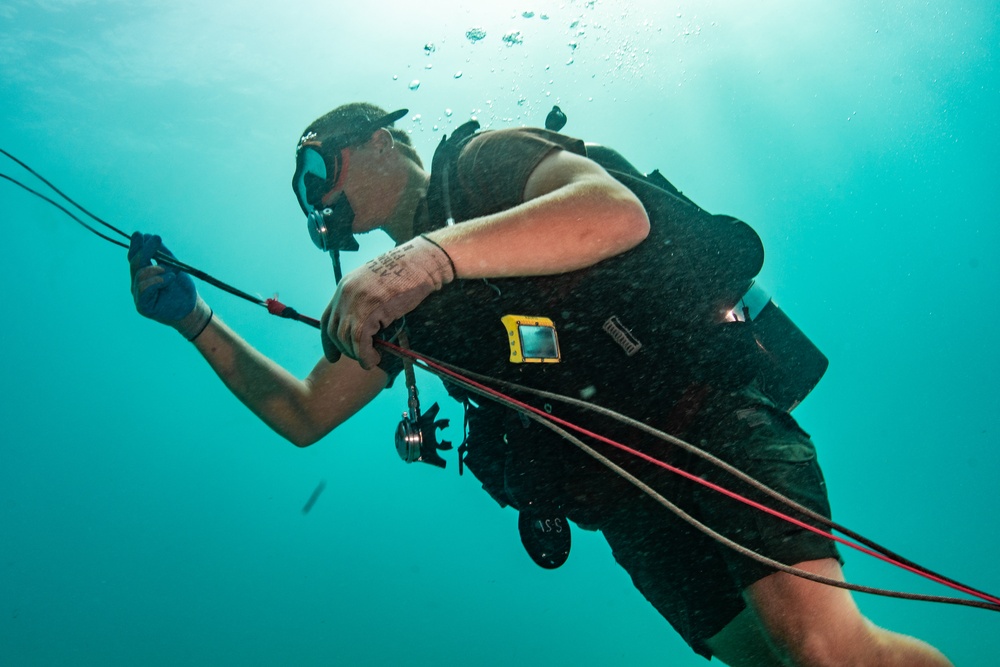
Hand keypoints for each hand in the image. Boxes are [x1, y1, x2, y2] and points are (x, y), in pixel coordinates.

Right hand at [128, 232, 212, 339]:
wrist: (192, 309)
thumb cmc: (183, 289)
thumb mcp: (174, 267)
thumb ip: (162, 254)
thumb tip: (149, 236)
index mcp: (143, 275)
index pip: (134, 258)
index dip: (135, 246)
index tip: (139, 234)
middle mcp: (137, 284)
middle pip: (135, 263)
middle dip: (146, 250)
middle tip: (157, 239)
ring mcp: (138, 296)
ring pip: (139, 275)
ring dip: (156, 270)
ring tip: (170, 273)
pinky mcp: (142, 306)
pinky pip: (143, 288)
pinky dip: (157, 280)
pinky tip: (169, 279)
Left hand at [323, 236, 454, 368]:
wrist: (421, 262)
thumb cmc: (407, 273)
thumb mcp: (377, 285)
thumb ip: (365, 302)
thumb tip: (365, 329)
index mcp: (345, 286)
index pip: (327, 319)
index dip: (328, 341)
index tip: (333, 356)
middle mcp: (345, 293)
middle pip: (334, 331)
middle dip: (345, 350)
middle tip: (360, 359)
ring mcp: (356, 301)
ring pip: (346, 338)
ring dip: (357, 355)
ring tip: (370, 360)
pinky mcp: (370, 310)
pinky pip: (360, 341)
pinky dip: (365, 355)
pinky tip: (374, 359)